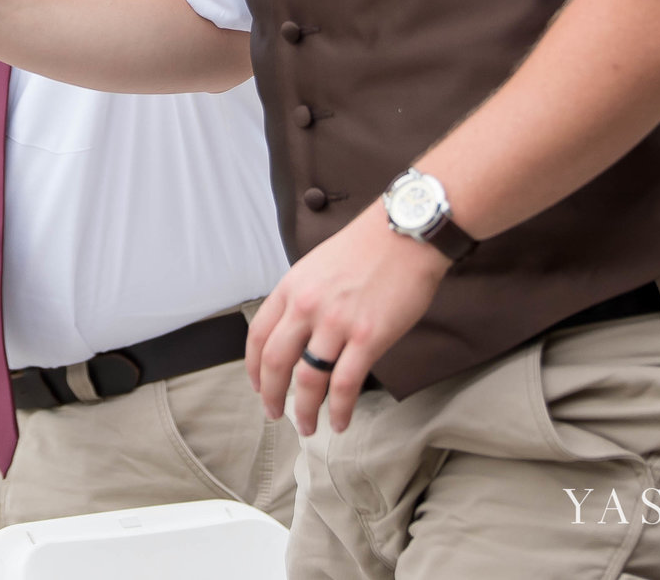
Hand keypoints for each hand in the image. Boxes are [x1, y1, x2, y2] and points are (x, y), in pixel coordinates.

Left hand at [247, 203, 450, 435]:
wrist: (406, 233)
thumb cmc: (367, 248)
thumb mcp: (317, 265)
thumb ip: (303, 297)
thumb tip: (297, 332)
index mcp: (291, 287)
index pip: (258, 335)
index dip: (254, 367)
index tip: (258, 386)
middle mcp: (306, 306)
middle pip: (275, 362)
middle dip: (271, 395)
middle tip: (275, 414)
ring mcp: (336, 323)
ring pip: (308, 379)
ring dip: (303, 410)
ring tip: (307, 427)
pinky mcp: (368, 338)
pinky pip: (345, 385)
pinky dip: (339, 410)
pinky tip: (339, 422)